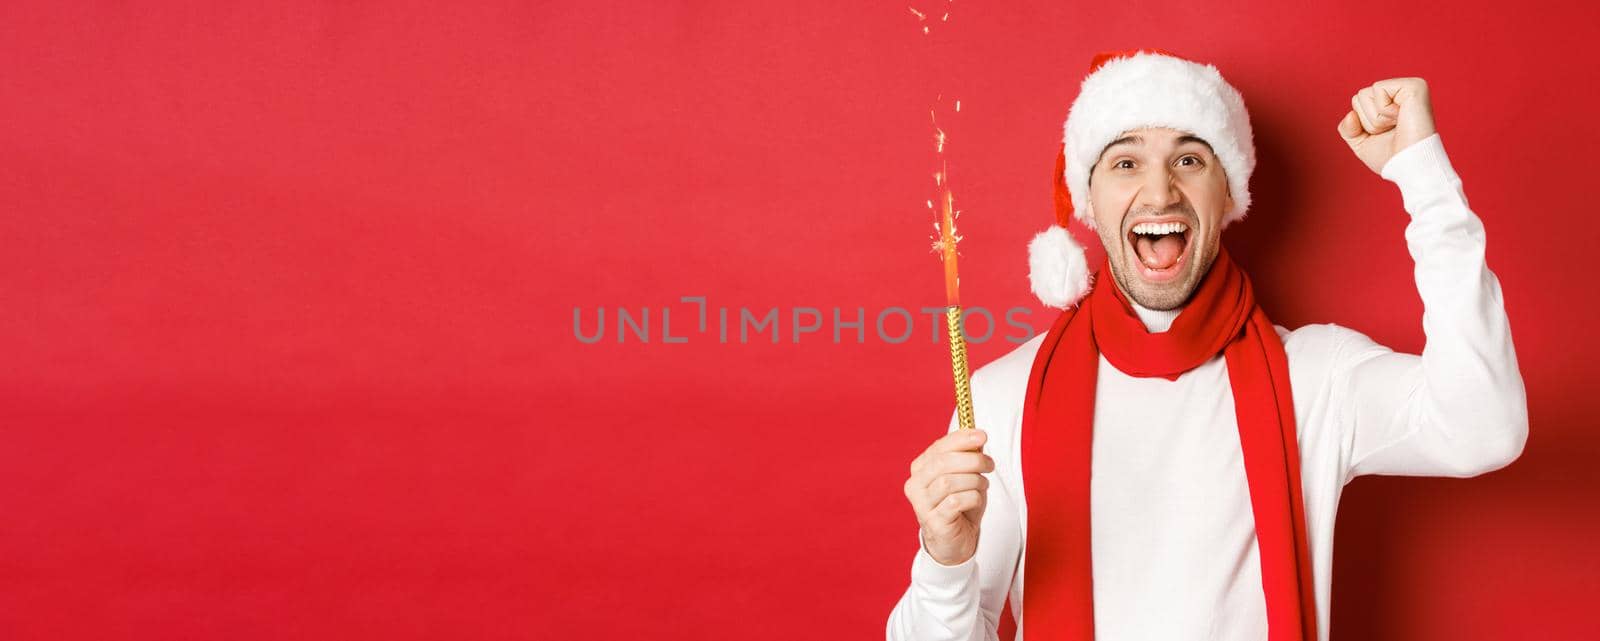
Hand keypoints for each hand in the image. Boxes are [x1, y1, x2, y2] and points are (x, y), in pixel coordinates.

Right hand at [904, 428, 994, 565]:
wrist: (955, 542)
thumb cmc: (960, 506)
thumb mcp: (966, 477)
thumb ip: (968, 457)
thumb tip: (977, 437)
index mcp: (920, 469)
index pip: (939, 447)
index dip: (961, 439)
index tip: (982, 435)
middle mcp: (915, 485)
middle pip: (942, 463)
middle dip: (972, 460)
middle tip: (990, 464)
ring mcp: (922, 504)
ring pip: (949, 482)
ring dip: (974, 481)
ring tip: (983, 485)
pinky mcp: (933, 522)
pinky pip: (956, 502)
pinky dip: (972, 497)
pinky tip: (976, 501)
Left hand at [1337, 77, 1437, 174]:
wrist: (1410, 166)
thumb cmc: (1392, 158)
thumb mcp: (1362, 144)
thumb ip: (1348, 129)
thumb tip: (1350, 114)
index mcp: (1392, 102)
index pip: (1357, 102)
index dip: (1363, 123)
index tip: (1384, 133)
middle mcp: (1402, 92)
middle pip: (1359, 96)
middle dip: (1368, 120)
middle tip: (1391, 130)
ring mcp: (1409, 86)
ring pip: (1365, 94)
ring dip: (1376, 118)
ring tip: (1397, 125)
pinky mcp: (1414, 86)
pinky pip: (1378, 89)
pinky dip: (1383, 110)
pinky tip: (1402, 118)